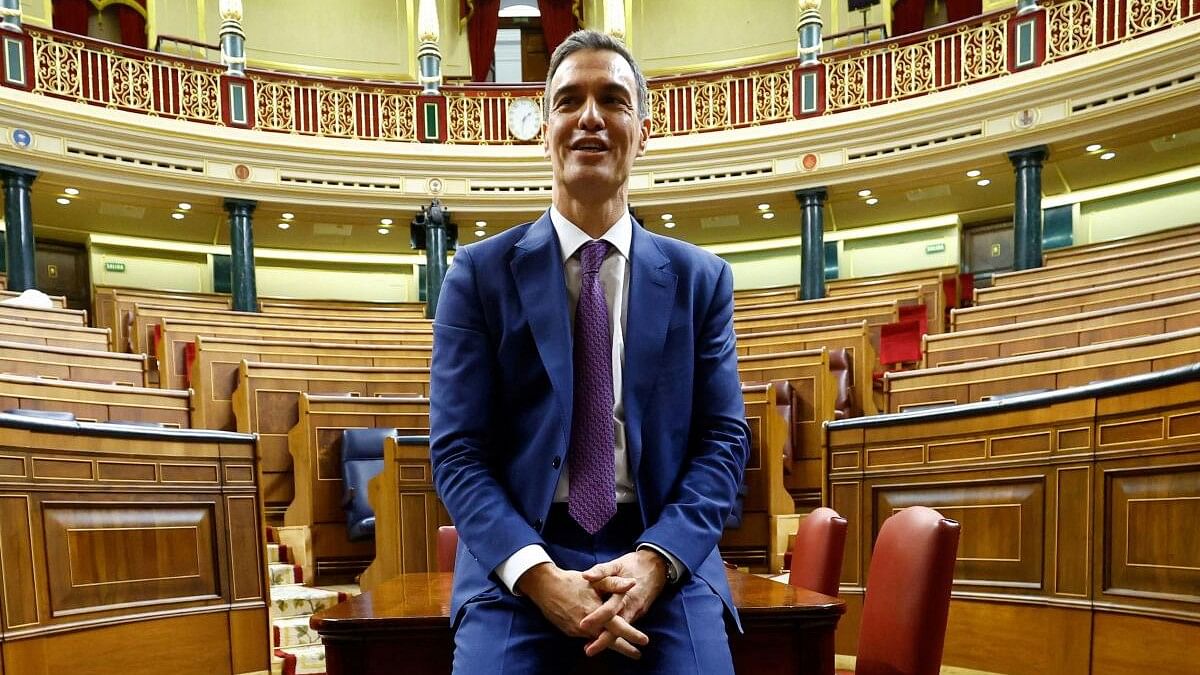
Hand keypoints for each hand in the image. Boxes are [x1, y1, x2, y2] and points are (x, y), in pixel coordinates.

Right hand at [516, 562, 648, 657]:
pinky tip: (602, 640)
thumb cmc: (572, 581)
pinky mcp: (570, 632)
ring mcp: (577, 631)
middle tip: (637, 655)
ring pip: (598, 640)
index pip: (618, 627)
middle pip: (610, 641)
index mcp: (595, 611)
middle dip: (625, 649)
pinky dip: (597, 639)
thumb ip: (614, 584)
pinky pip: (587, 638)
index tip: (645, 641)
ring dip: (611, 645)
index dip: (632, 635)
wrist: (545, 587)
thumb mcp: (595, 580)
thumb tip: (632, 583)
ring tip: (625, 649)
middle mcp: (586, 625)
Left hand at [579, 550, 668, 656]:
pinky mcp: (638, 613)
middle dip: (603, 641)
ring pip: (622, 630)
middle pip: (617, 628)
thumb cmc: (634, 564)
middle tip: (588, 651)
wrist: (657, 566)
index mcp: (624, 594)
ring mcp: (636, 612)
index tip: (582, 625)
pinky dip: (615, 634)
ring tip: (591, 649)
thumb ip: (601, 571)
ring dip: (608, 641)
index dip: (596, 618)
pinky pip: (625, 626)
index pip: (609, 610)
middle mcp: (631, 607)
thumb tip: (585, 576)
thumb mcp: (617, 564)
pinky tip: (603, 639)